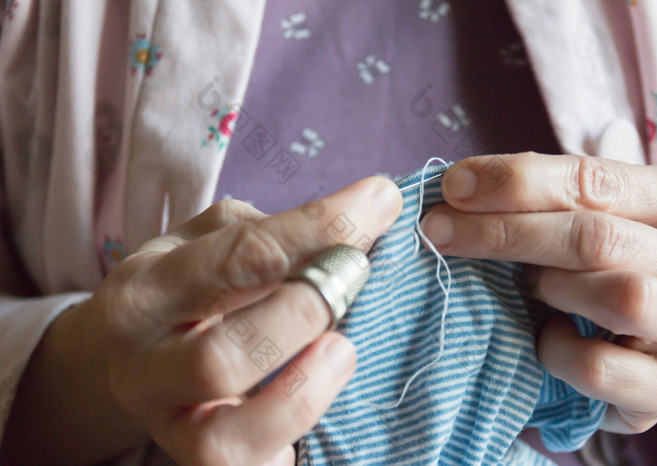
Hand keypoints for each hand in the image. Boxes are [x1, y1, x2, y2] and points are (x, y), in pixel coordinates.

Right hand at [80, 177, 401, 464]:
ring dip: (303, 393)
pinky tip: (325, 394)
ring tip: (343, 348)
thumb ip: (268, 232)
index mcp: (144, 293)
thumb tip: (361, 215)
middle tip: (360, 275)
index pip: (240, 258)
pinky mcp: (204, 464)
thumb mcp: (207, 244)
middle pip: (224, 357)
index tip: (380, 201)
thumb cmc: (189, 291)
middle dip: (307, 312)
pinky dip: (294, 438)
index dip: (321, 229)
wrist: (139, 359)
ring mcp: (169, 427)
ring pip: (227, 436)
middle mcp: (142, 368)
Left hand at [420, 152, 656, 433]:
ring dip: (552, 289)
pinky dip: (561, 355)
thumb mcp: (612, 213)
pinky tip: (547, 339)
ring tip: (526, 288)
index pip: (592, 180)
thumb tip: (460, 190)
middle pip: (594, 238)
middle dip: (503, 232)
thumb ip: (555, 201)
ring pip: (620, 298)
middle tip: (439, 230)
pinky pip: (605, 371)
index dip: (514, 180)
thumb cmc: (633, 257)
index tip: (453, 185)